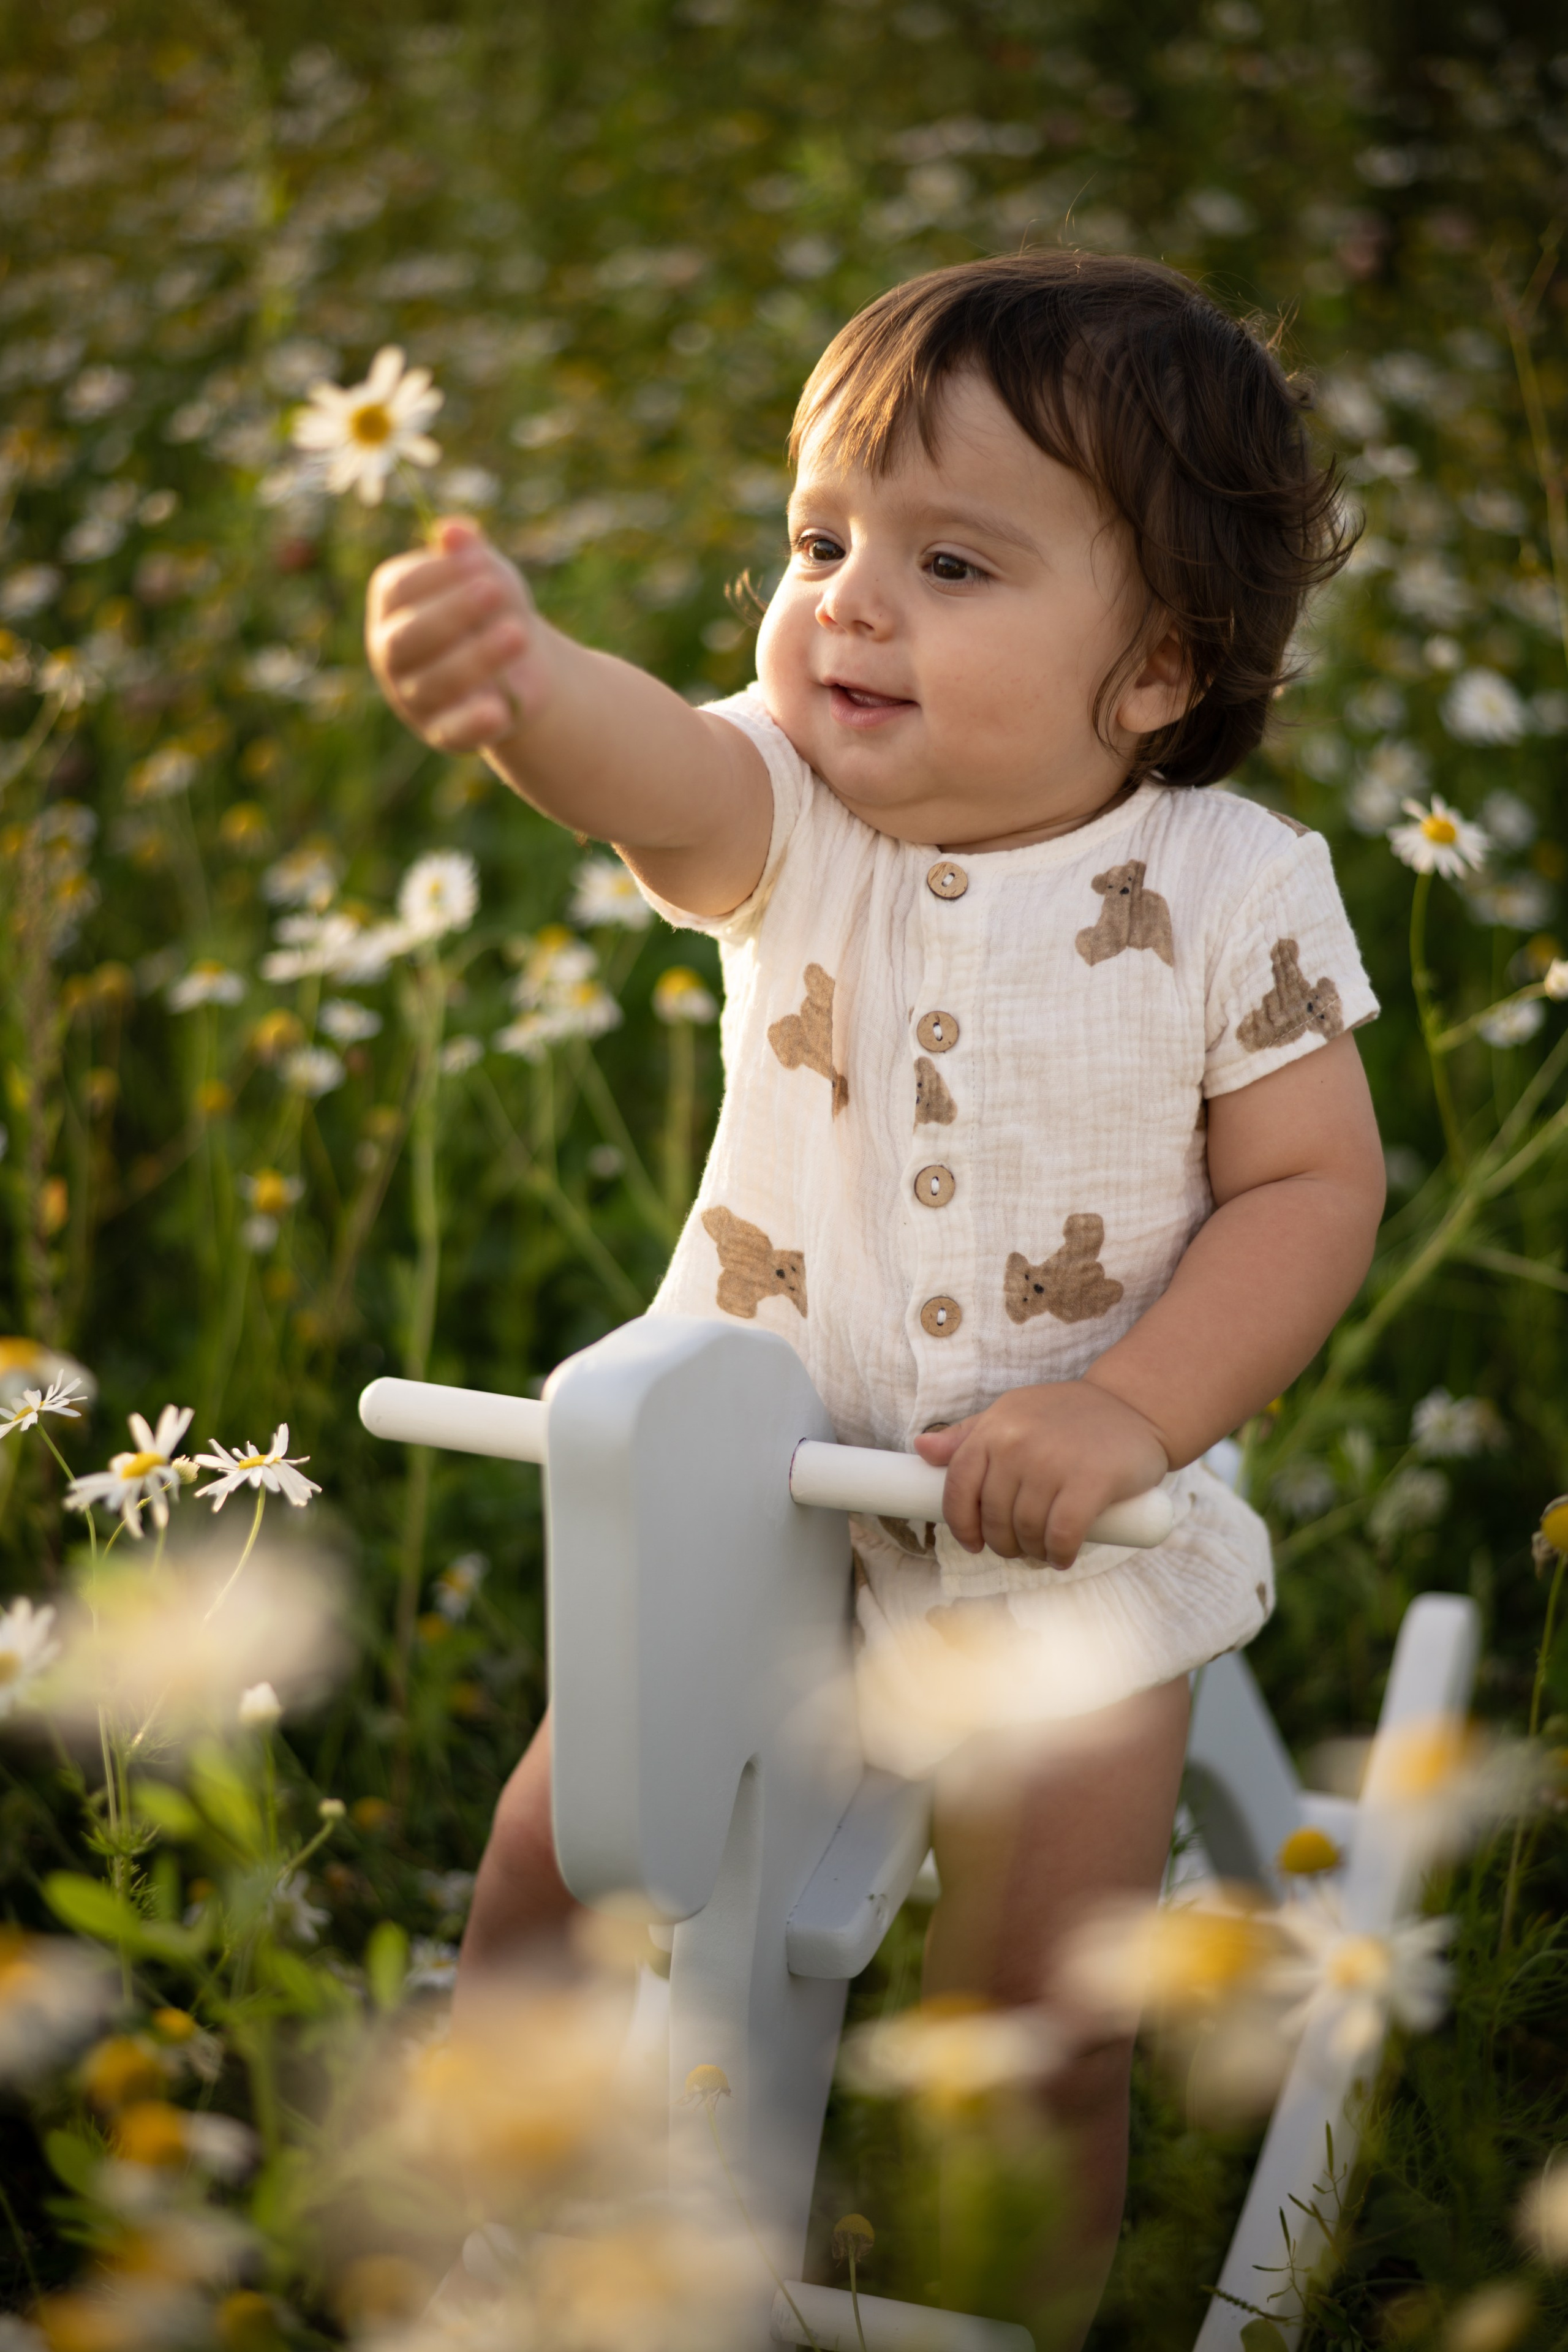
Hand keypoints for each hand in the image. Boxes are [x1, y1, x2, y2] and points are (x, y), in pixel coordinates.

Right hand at [366, 518, 549, 753]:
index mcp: (392, 605)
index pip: (400, 589)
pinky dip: (474, 721)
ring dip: (477, 658)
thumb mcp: (487, 574)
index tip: (480, 561)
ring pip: (434, 683)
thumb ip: (469, 555)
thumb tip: (453, 530)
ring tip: (518, 633)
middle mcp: (391, 652)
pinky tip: (500, 709)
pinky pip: (452, 730)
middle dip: (452, 614)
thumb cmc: (494, 607)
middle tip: (494, 590)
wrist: (521, 662)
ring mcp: (412, 696)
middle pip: (408, 637)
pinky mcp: (441, 732)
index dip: (438, 574)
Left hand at [914, 1381, 1168, 1568]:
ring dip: (1033, 1553)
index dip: (961, 1525)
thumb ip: (968, 1435)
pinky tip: (1063, 1557)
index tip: (973, 1543)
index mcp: (994, 1428)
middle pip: (994, 1518)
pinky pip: (1061, 1536)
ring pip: (1026, 1531)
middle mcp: (1017, 1444)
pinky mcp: (1091, 1482)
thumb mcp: (1013, 1414)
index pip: (958, 1488)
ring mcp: (1053, 1462)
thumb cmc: (1068, 1415)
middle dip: (1004, 1544)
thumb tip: (920, 1449)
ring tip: (1044, 1550)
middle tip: (1020, 1548)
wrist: (1135, 1406)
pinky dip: (1059, 1555)